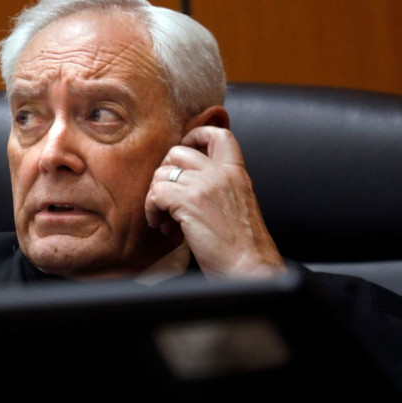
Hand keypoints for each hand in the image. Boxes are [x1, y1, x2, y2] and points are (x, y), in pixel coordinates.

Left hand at [145, 126, 286, 278]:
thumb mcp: (237, 203)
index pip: (220, 134)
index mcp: (237, 172)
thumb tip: (185, 181)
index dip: (196, 135)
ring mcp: (205, 185)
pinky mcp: (189, 201)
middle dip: (165, 173)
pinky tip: (161, 225)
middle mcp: (221, 173)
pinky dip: (152, 209)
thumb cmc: (241, 246)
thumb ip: (218, 186)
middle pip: (178, 151)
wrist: (249, 268)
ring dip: (156, 196)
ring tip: (164, 218)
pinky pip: (156, 193)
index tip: (183, 153)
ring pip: (162, 173)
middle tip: (166, 198)